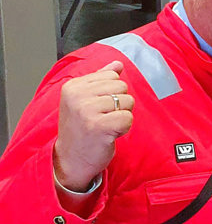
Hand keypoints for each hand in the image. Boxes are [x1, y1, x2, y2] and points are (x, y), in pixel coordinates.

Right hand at [53, 61, 133, 191]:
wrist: (71, 159)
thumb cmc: (80, 129)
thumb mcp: (85, 100)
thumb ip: (101, 80)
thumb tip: (118, 64)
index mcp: (73, 86)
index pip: (112, 75)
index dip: (112, 93)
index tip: (98, 108)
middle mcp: (77, 96)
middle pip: (122, 87)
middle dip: (119, 104)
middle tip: (104, 118)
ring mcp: (87, 111)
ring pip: (127, 102)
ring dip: (122, 116)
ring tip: (106, 126)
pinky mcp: (99, 126)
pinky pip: (128, 118)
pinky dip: (124, 128)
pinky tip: (110, 134)